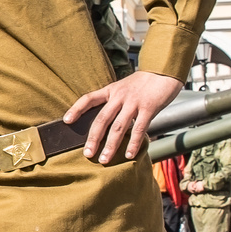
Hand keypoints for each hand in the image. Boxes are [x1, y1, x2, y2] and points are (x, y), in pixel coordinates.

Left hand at [65, 71, 183, 162]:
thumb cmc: (143, 82)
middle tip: (87, 154)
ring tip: (104, 159)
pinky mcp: (149, 108)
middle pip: (102, 119)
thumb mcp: (123, 87)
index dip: (76, 109)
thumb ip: (114, 101)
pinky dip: (133, 143)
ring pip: (118, 127)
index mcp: (111, 90)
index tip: (66, 121)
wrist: (164, 71)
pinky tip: (128, 155)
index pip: (89, 98)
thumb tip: (105, 123)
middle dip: (94, 138)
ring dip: (111, 145)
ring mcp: (134, 102)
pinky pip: (139, 129)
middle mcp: (120, 96)